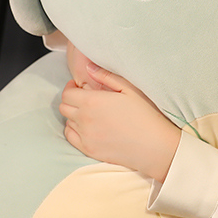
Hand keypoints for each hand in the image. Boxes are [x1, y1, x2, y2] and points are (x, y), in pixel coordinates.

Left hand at [59, 65, 180, 182]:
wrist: (153, 145)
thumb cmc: (144, 114)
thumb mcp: (129, 89)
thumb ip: (106, 76)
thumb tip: (89, 67)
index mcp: (92, 101)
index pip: (67, 93)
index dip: (71, 88)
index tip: (79, 86)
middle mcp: (84, 119)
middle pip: (64, 107)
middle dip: (71, 100)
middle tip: (84, 99)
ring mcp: (85, 136)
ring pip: (67, 122)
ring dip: (74, 115)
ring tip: (89, 113)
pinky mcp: (89, 149)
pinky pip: (71, 137)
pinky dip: (74, 130)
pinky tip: (87, 127)